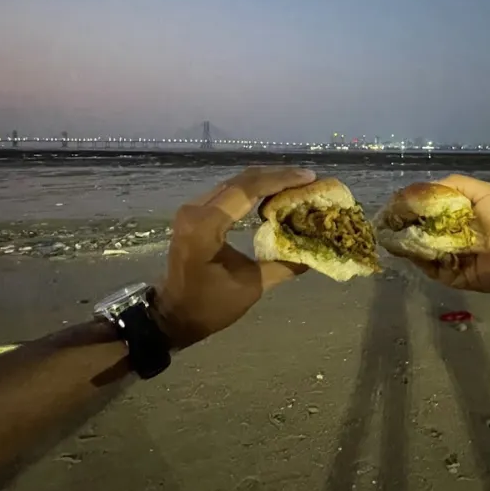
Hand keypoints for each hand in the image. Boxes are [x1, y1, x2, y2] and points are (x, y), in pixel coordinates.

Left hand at [153, 166, 316, 347]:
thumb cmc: (210, 305)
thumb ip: (284, 264)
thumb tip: (315, 250)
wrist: (174, 314)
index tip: (309, 177)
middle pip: (241, 181)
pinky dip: (252, 190)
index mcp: (205, 226)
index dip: (280, 180)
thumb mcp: (252, 286)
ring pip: (234, 183)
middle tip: (307, 178)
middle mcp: (195, 209)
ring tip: (296, 183)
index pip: (247, 190)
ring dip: (265, 181)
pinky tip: (272, 194)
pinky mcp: (194, 213)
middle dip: (276, 176)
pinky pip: (227, 192)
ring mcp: (192, 209)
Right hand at [402, 174, 489, 292]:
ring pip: (424, 253)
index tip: (392, 207)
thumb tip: (414, 191)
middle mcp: (453, 237)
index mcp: (459, 216)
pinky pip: (434, 270)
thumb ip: (450, 186)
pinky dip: (422, 262)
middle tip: (386, 224)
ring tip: (394, 236)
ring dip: (409, 245)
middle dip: (404, 228)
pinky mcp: (458, 278)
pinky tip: (412, 249)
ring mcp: (455, 259)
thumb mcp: (480, 191)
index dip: (408, 208)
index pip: (426, 212)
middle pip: (421, 234)